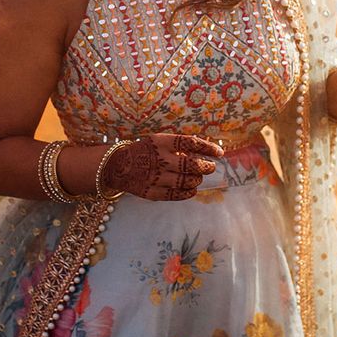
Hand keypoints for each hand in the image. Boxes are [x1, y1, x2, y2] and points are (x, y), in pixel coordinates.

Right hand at [101, 134, 223, 200]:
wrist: (117, 166)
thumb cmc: (145, 152)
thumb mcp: (158, 141)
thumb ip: (179, 146)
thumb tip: (205, 151)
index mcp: (161, 142)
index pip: (191, 143)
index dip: (208, 148)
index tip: (219, 153)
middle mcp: (159, 159)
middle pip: (191, 165)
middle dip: (206, 167)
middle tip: (210, 167)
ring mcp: (155, 177)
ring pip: (187, 182)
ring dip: (197, 180)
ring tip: (197, 177)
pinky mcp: (152, 192)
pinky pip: (177, 195)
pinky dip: (188, 192)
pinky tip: (191, 189)